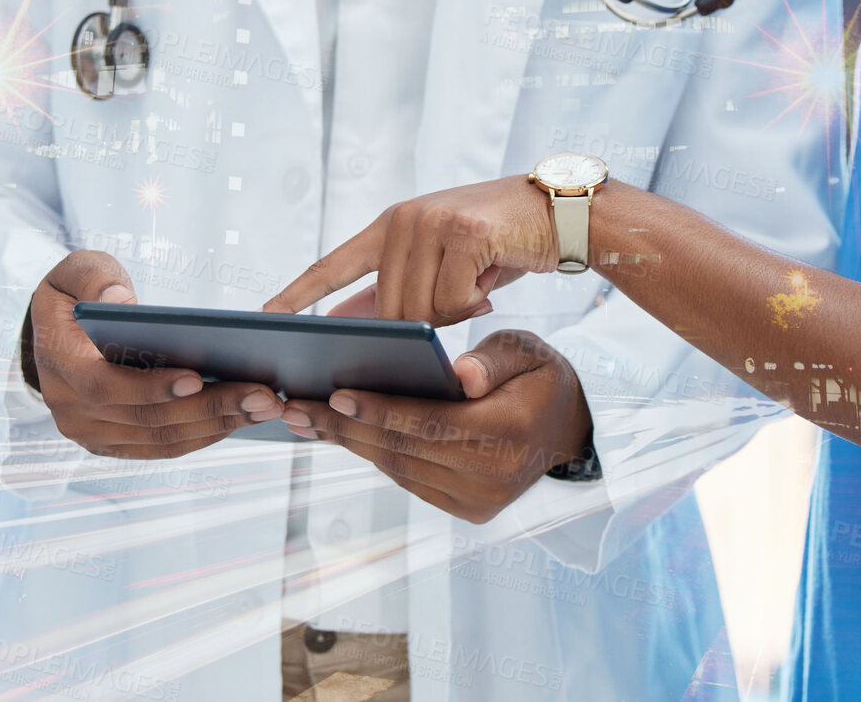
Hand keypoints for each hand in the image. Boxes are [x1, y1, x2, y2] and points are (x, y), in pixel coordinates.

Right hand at [28, 251, 275, 458]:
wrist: (54, 336)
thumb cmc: (74, 297)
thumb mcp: (74, 271)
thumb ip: (93, 278)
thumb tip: (120, 300)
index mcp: (59, 365)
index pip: (105, 386)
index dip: (151, 387)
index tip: (197, 377)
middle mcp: (72, 411)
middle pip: (147, 419)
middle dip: (209, 408)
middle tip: (263, 395)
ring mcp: (93, 434)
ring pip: (162, 439)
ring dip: (218, 426)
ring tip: (265, 407)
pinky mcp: (115, 444)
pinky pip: (164, 446)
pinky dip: (205, 434)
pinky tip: (243, 417)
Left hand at [263, 176, 557, 324]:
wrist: (560, 213)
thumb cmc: (496, 244)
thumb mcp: (438, 264)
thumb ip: (393, 291)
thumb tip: (342, 324)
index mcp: (389, 226)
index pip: (332, 265)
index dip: (297, 293)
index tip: (263, 317)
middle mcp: (403, 220)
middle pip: (388, 310)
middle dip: (423, 325)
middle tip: (462, 300)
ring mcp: (431, 222)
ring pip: (419, 310)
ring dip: (454, 312)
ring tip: (478, 284)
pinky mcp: (463, 232)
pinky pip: (452, 299)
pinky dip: (474, 302)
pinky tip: (492, 278)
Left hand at [277, 330, 592, 523]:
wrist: (565, 431)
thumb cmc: (538, 378)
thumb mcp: (527, 351)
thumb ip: (492, 360)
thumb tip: (458, 375)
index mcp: (510, 431)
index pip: (432, 423)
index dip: (381, 410)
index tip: (335, 395)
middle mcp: (495, 476)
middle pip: (405, 450)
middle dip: (345, 428)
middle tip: (295, 408)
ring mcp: (479, 500)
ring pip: (399, 468)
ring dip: (349, 444)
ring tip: (304, 419)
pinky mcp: (466, 510)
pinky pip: (408, 479)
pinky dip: (372, 454)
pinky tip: (339, 434)